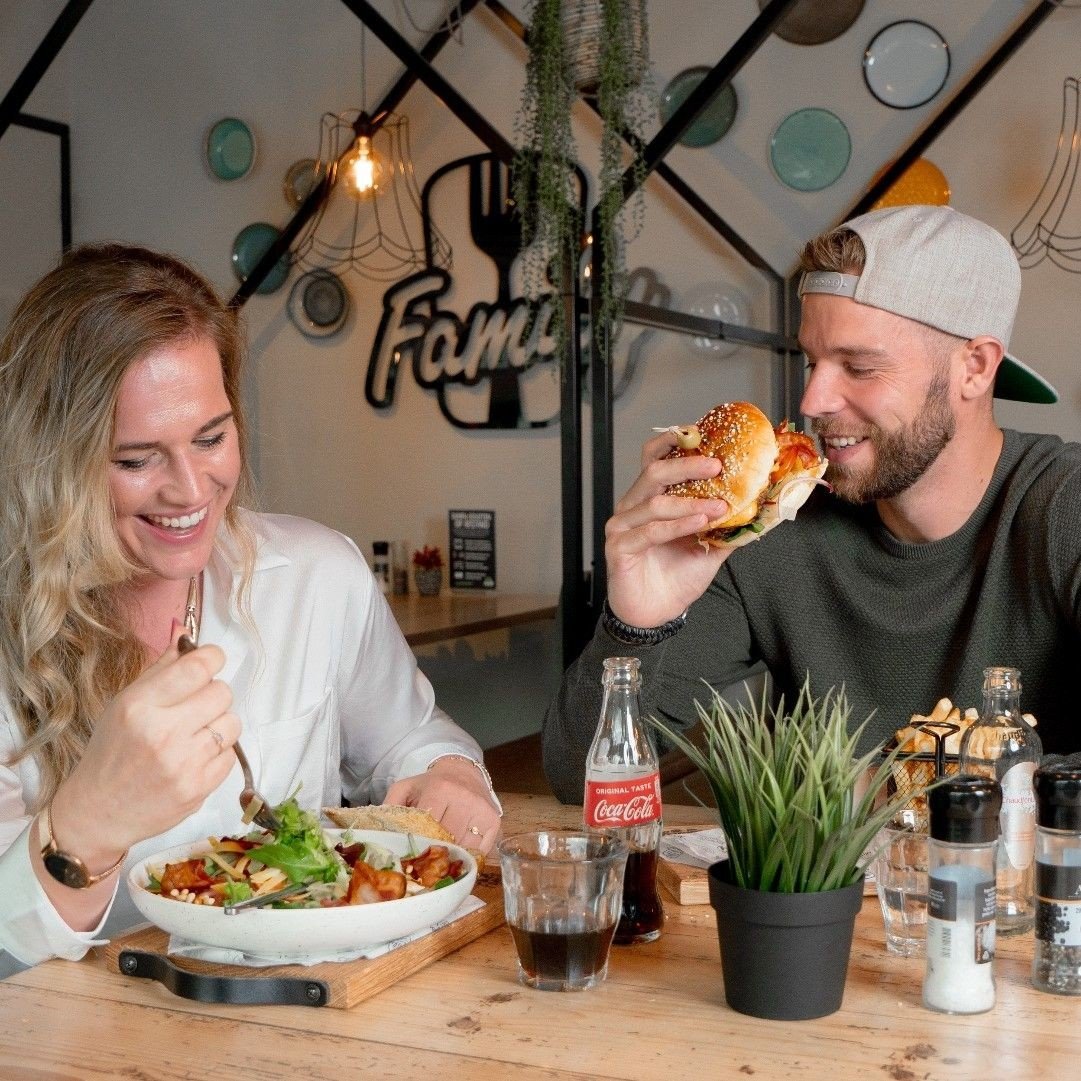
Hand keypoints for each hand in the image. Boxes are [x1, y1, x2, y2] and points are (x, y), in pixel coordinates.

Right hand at [51, 636, 240, 866]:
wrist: (99, 812)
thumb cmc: (112, 752)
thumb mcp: (124, 703)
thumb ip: (160, 668)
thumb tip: (184, 632)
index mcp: (140, 706)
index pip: (198, 667)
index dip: (212, 658)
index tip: (210, 660)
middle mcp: (163, 733)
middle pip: (222, 692)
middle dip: (213, 693)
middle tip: (194, 706)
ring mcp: (183, 763)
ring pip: (232, 722)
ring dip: (218, 724)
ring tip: (194, 733)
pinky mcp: (199, 788)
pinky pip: (231, 755)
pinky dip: (218, 753)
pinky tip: (193, 757)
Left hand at [384, 757, 500, 853]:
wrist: (462, 771)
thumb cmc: (430, 785)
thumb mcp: (405, 788)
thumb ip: (389, 806)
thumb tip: (377, 834)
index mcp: (440, 789)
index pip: (428, 827)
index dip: (420, 844)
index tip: (412, 854)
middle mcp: (464, 798)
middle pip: (447, 840)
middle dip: (434, 853)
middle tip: (425, 862)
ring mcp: (482, 810)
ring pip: (465, 848)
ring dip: (452, 856)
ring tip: (441, 859)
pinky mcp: (495, 821)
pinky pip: (481, 850)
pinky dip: (469, 856)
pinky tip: (459, 852)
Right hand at [605, 430, 732, 627]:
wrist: (655, 614)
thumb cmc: (676, 577)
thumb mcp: (710, 547)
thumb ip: (727, 526)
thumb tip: (759, 507)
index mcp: (650, 499)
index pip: (655, 459)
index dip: (672, 442)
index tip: (701, 433)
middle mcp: (633, 507)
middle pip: (654, 472)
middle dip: (686, 465)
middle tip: (716, 466)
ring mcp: (623, 526)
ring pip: (655, 502)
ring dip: (690, 502)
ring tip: (718, 507)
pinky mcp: (619, 547)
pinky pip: (649, 531)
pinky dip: (676, 526)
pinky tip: (699, 524)